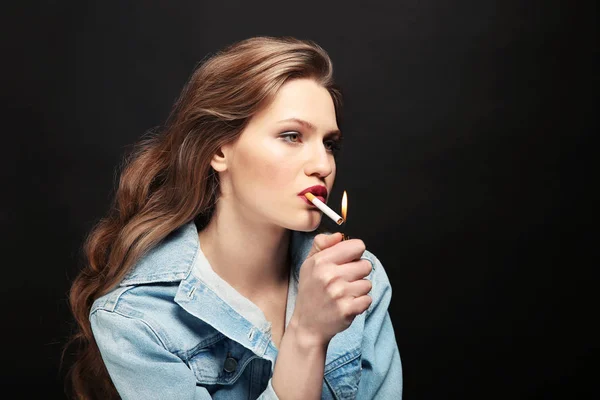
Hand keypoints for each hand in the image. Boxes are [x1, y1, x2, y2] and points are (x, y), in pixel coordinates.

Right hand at [290, 232, 372, 347]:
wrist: (308, 325)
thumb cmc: (310, 293)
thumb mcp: (309, 265)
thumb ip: (322, 245)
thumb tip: (338, 235)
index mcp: (321, 261)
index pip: (357, 246)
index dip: (355, 254)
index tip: (347, 262)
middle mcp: (329, 275)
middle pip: (366, 264)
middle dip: (358, 273)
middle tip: (344, 282)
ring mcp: (339, 293)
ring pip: (368, 283)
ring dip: (359, 289)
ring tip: (344, 294)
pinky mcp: (347, 309)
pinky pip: (368, 299)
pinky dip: (361, 303)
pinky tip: (347, 304)